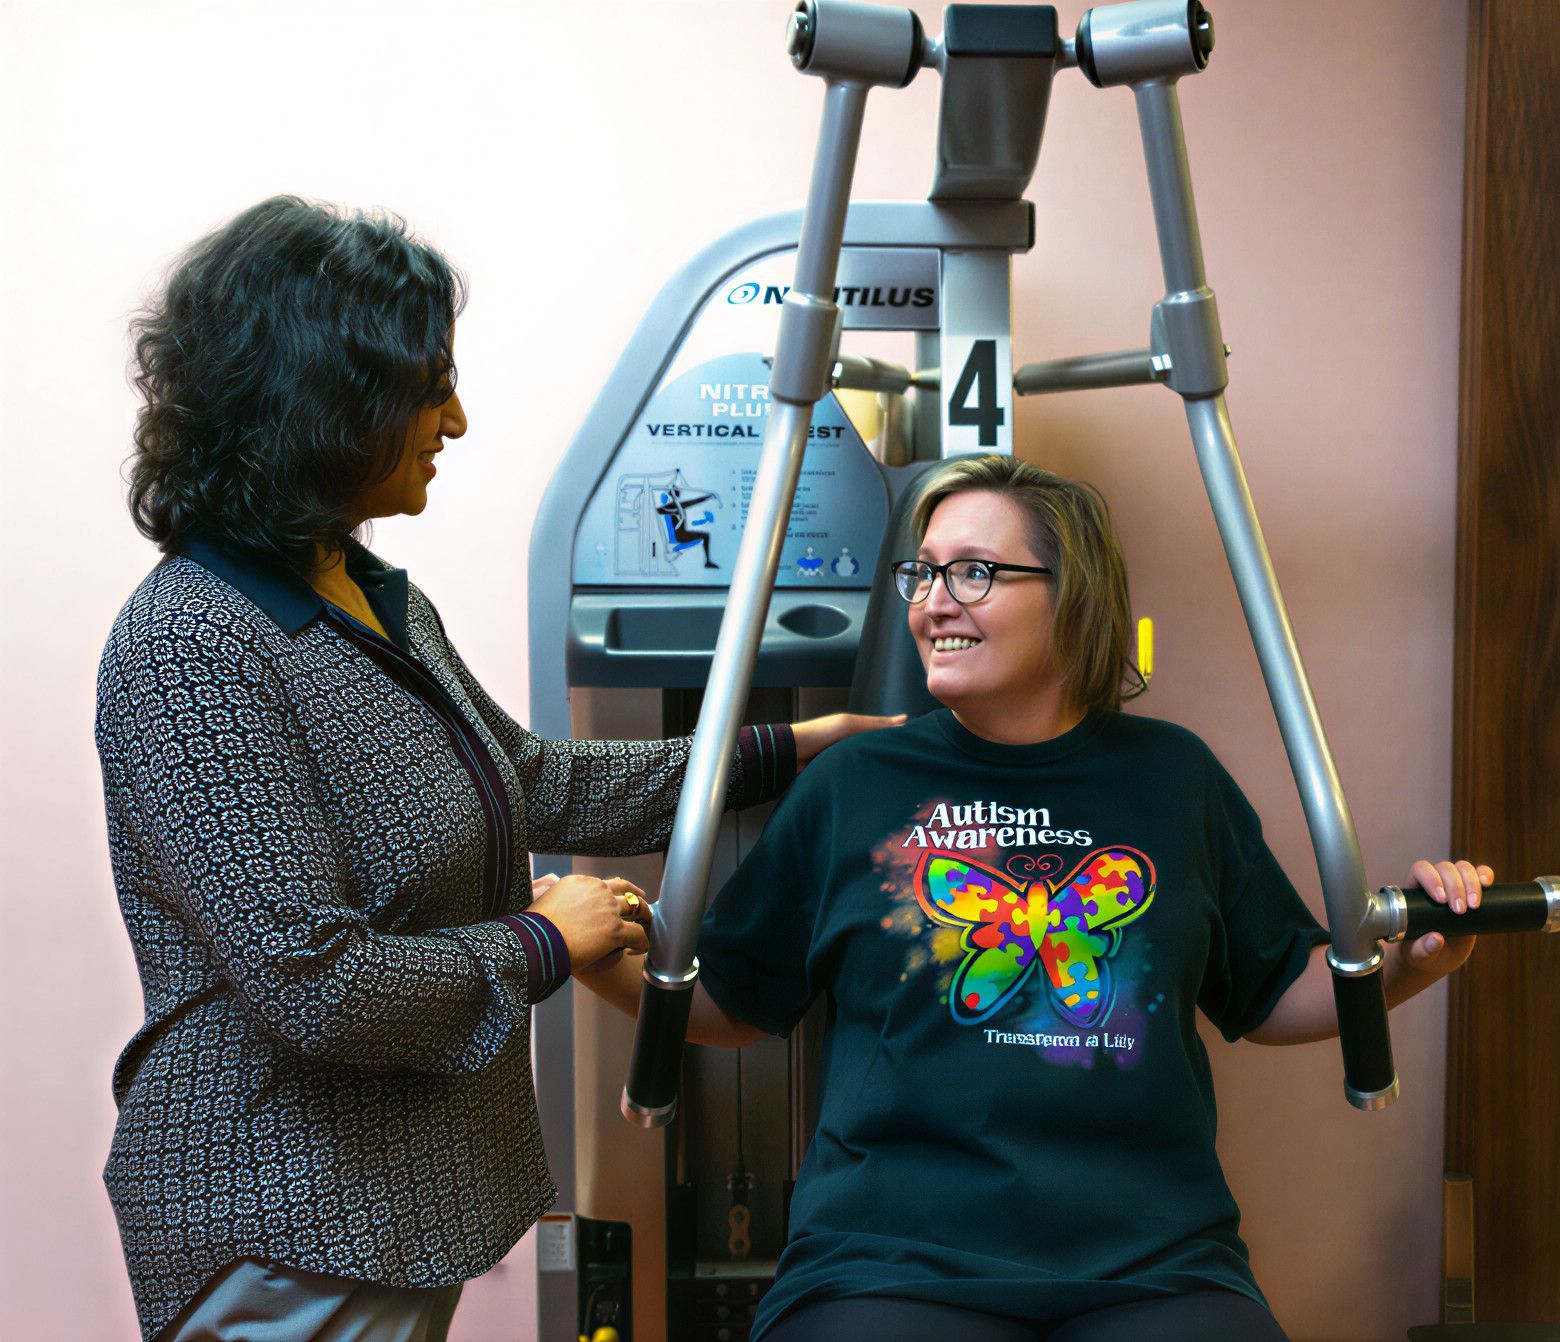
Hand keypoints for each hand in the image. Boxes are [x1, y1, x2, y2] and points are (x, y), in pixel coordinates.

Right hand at [529, 873, 652, 970]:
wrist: (536, 941)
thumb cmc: (535, 927)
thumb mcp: (544, 898)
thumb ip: (554, 890)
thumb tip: (550, 880)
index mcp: (581, 882)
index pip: (608, 883)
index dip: (618, 892)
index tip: (623, 898)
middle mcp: (598, 890)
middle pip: (626, 891)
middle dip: (636, 900)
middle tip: (643, 909)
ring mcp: (609, 909)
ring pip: (638, 908)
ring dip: (645, 917)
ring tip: (647, 927)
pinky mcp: (615, 930)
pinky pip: (638, 934)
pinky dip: (643, 942)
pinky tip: (640, 949)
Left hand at [792, 711, 906, 767]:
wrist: (791, 755)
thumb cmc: (818, 734)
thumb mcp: (848, 725)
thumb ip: (874, 724)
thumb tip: (904, 721)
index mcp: (853, 728)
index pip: (881, 730)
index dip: (896, 733)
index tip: (917, 738)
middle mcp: (850, 743)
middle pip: (875, 748)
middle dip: (890, 753)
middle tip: (912, 760)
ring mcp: (844, 760)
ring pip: (867, 763)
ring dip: (878, 767)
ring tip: (900, 774)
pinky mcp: (838, 774)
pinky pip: (856, 776)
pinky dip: (865, 778)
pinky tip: (877, 784)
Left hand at [1392, 858, 1492, 978]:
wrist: (1436, 959)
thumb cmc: (1420, 954)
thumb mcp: (1418, 955)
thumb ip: (1423, 949)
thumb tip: (1436, 938)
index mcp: (1413, 893)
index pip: (1420, 870)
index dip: (1431, 879)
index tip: (1441, 900)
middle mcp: (1433, 884)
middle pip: (1444, 868)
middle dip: (1455, 886)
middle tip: (1460, 911)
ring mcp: (1453, 887)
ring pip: (1462, 868)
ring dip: (1471, 883)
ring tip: (1474, 907)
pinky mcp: (1471, 894)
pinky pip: (1479, 874)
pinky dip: (1485, 874)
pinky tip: (1487, 884)